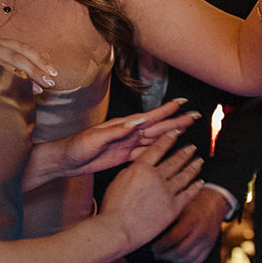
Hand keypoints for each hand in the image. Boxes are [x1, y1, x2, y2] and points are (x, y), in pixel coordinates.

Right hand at [0, 37, 56, 92]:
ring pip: (6, 60)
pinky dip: (8, 78)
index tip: (52, 69)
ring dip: (26, 74)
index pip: (21, 47)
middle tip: (50, 80)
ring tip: (38, 88)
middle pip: (17, 53)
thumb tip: (40, 68)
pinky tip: (18, 87)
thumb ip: (14, 63)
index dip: (38, 57)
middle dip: (36, 67)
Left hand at [58, 99, 197, 178]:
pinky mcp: (123, 156)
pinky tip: (169, 150)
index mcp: (123, 126)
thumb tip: (138, 122)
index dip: (167, 110)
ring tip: (188, 128)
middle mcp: (128, 133)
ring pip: (156, 138)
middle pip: (158, 126)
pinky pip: (146, 152)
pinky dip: (159, 150)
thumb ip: (117, 131)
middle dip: (177, 120)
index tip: (182, 102)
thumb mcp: (95, 138)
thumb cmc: (76, 146)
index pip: (150, 117)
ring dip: (172, 133)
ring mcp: (127, 144)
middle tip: (195, 115)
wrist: (65, 160)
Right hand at [99, 132, 204, 252]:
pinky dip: (195, 186)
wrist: (118, 229)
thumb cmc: (112, 208)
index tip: (175, 134)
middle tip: (192, 147)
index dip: (168, 139)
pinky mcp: (173, 208)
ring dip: (193, 167)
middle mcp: (156, 177)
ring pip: (184, 176)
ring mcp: (167, 192)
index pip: (158, 149)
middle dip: (185, 152)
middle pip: (175, 160)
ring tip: (199, 161)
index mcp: (141, 168)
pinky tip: (199, 182)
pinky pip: (188, 194)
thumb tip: (141, 166)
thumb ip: (132, 171)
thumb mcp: (118, 181)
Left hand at [150, 185, 227, 262]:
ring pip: (188, 258)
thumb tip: (151, 230)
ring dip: (174, 259)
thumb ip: (168, 218)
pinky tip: (177, 257)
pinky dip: (185, 261)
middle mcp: (201, 231)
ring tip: (164, 256)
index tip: (153, 247)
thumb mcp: (180, 206)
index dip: (160, 245)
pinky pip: (197, 260)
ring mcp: (207, 240)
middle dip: (164, 255)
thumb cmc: (192, 203)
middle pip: (180, 251)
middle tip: (156, 254)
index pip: (173, 238)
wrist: (214, 203)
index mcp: (191, 220)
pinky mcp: (211, 246)